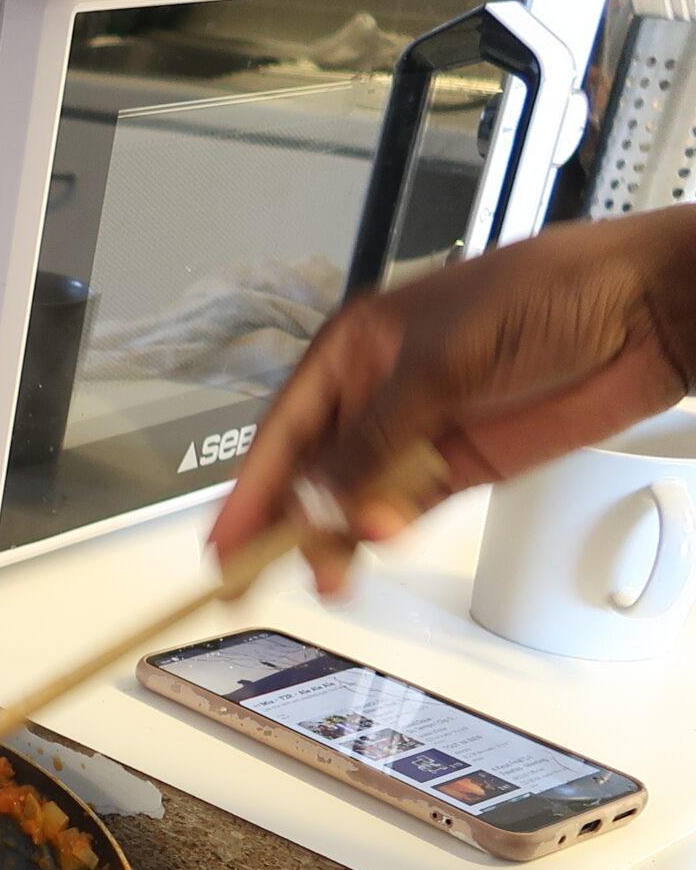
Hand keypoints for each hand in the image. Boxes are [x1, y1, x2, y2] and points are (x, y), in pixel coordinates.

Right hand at [213, 206, 695, 592]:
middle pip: (310, 474)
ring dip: (337, 538)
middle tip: (254, 576)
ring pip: (353, 501)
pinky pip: (404, 511)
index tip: (223, 541)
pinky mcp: (458, 467)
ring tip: (330, 574)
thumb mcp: (441, 361)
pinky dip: (387, 531)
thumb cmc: (548, 293)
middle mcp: (377, 395)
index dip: (249, 489)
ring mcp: (417, 435)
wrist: (646, 312)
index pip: (284, 431)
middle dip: (284, 524)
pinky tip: (377, 543)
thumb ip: (378, 439)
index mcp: (354, 352)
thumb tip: (327, 501)